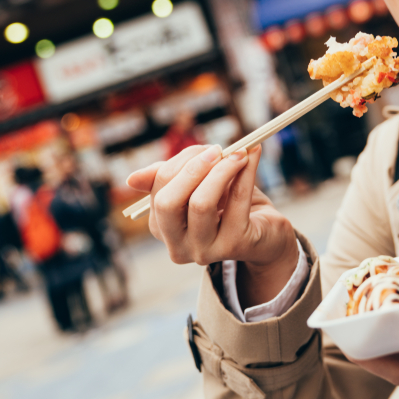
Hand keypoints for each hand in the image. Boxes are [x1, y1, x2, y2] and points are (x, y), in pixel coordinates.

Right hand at [127, 144, 298, 304]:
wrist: (267, 233)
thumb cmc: (228, 204)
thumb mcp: (198, 186)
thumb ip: (174, 176)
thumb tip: (132, 179)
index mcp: (162, 227)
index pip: (158, 190)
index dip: (181, 163)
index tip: (205, 149)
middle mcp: (178, 245)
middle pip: (168, 203)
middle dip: (192, 168)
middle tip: (216, 149)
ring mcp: (204, 250)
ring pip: (201, 204)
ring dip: (221, 170)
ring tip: (240, 153)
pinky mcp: (234, 246)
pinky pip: (237, 202)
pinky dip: (245, 172)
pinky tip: (252, 156)